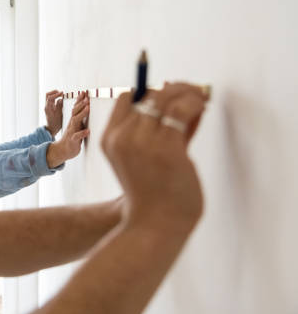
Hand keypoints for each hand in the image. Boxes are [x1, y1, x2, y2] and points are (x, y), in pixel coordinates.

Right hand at [46, 91, 89, 167]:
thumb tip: (86, 109)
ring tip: (88, 108)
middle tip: (86, 97)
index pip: (75, 108)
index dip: (79, 100)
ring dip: (82, 114)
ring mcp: (71, 132)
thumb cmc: (71, 138)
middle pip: (75, 112)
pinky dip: (82, 133)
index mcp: (73, 121)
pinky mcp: (73, 141)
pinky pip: (76, 137)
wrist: (62, 150)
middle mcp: (71, 125)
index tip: (84, 92)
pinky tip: (88, 131)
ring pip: (75, 121)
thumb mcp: (76, 126)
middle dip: (81, 104)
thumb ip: (79, 118)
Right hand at [100, 82, 208, 227]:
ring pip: (165, 97)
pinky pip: (181, 111)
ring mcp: (142, 142)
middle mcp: (122, 137)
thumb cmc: (154, 193)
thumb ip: (160, 130)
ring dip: (187, 92)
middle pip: (149, 94)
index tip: (171, 95)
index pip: (127, 98)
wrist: (155, 225)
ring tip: (201, 98)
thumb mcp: (145, 157)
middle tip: (194, 92)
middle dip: (174, 88)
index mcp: (110, 139)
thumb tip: (186, 100)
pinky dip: (194, 103)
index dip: (150, 92)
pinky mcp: (166, 148)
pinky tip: (202, 108)